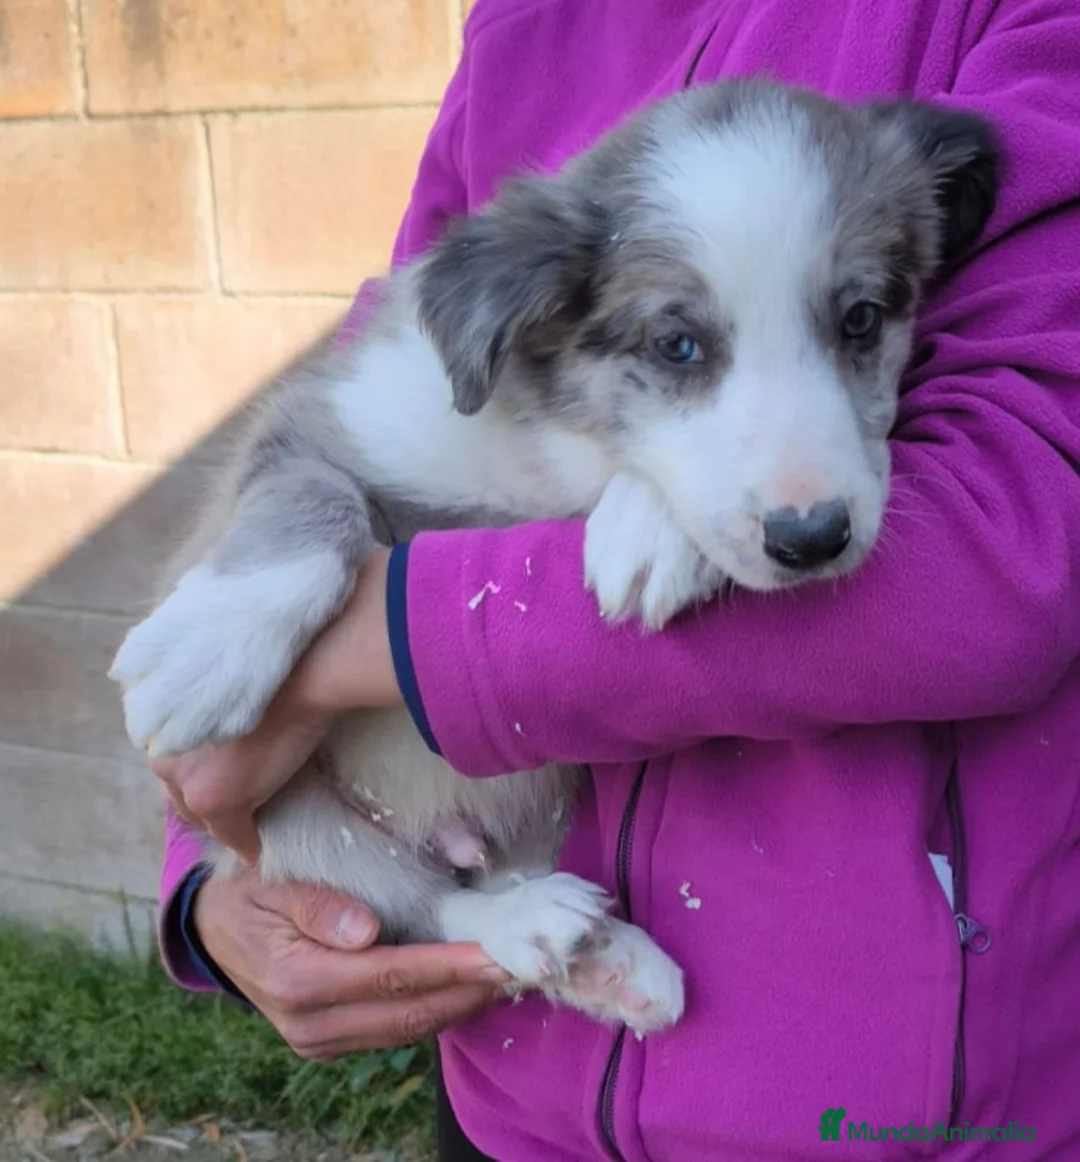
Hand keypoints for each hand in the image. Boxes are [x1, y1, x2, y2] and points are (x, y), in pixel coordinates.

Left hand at [152, 549, 401, 862]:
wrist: (310, 664)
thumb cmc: (289, 645)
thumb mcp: (241, 650)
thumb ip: (228, 665)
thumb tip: (248, 646)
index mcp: (156, 695)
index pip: (173, 740)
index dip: (202, 754)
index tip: (228, 760)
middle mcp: (159, 737)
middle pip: (178, 782)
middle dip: (204, 792)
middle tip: (238, 797)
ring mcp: (183, 772)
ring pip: (200, 810)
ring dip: (226, 819)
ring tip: (252, 823)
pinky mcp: (214, 799)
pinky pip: (234, 834)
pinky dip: (250, 842)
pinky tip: (265, 846)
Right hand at [195, 869, 508, 1059]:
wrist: (213, 931)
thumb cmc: (250, 894)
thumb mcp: (273, 883)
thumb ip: (318, 904)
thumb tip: (366, 930)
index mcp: (297, 980)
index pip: (390, 977)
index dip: (447, 966)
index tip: (493, 953)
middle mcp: (309, 1024)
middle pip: (406, 1015)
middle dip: (467, 993)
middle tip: (519, 967)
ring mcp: (318, 1041)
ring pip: (405, 1032)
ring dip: (458, 1006)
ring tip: (505, 979)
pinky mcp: (328, 1044)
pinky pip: (391, 1034)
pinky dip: (433, 1013)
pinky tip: (465, 989)